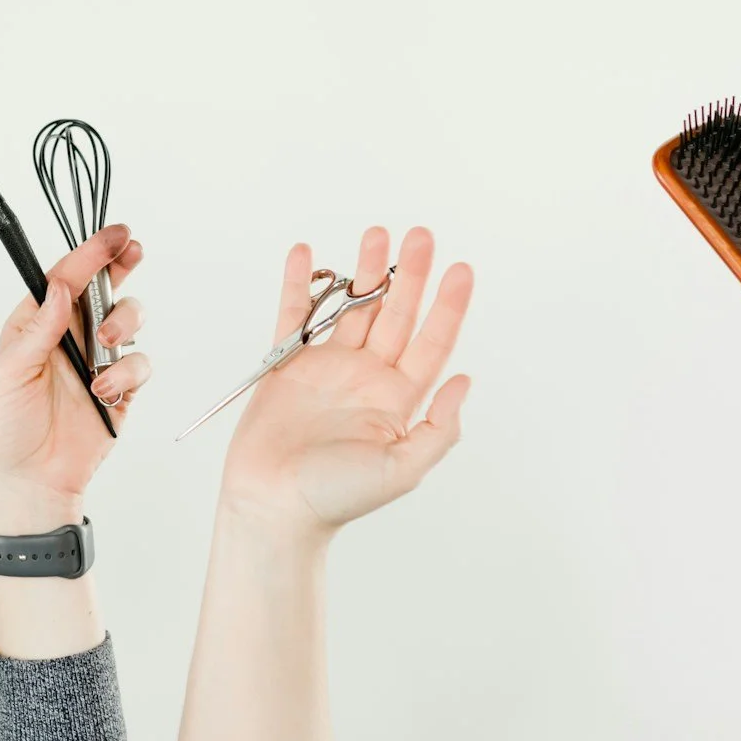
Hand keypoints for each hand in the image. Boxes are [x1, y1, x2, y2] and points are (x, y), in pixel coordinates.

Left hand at [0, 223, 149, 529]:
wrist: (34, 479)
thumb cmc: (11, 424)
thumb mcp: (11, 371)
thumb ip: (40, 329)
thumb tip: (61, 287)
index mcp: (38, 321)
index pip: (66, 277)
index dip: (90, 252)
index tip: (113, 235)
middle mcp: (71, 333)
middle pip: (104, 286)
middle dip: (120, 264)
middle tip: (132, 251)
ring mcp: (99, 358)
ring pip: (128, 318)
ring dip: (122, 323)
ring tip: (104, 345)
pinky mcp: (122, 387)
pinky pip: (139, 363)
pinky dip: (127, 372)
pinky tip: (105, 391)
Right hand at [218, 227, 472, 541]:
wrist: (274, 505)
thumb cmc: (337, 496)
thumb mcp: (404, 469)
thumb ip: (439, 426)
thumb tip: (467, 380)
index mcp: (398, 398)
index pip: (430, 340)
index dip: (448, 305)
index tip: (461, 268)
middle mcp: (366, 376)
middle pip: (394, 313)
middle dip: (409, 273)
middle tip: (421, 235)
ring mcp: (327, 367)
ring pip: (350, 308)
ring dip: (363, 272)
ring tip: (376, 234)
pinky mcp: (287, 364)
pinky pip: (294, 315)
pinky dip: (298, 284)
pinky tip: (307, 255)